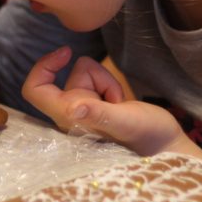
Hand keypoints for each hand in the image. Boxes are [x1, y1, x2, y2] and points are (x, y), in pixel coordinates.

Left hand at [22, 47, 199, 157]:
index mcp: (67, 119)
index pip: (34, 90)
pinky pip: (98, 83)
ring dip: (105, 82)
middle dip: (95, 77)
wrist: (168, 148)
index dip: (43, 67)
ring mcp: (84, 111)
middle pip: (69, 76)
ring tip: (121, 104)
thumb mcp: (125, 123)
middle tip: (114, 99)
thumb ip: (99, 114)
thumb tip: (72, 108)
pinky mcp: (98, 108)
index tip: (66, 53)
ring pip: (86, 75)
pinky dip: (111, 87)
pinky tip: (122, 104)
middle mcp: (70, 115)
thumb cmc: (148, 139)